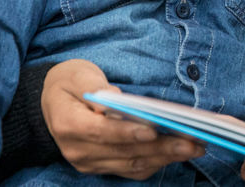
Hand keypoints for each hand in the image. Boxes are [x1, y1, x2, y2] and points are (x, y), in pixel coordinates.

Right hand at [41, 59, 202, 178]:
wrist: (49, 104)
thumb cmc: (68, 83)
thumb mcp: (78, 74)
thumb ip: (96, 87)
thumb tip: (119, 103)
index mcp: (69, 124)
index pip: (101, 132)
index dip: (128, 132)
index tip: (154, 129)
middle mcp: (78, 149)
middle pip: (124, 152)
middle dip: (162, 148)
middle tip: (193, 141)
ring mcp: (89, 162)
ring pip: (132, 164)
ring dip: (165, 157)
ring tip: (195, 147)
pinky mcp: (100, 167)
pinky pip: (131, 169)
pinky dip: (156, 162)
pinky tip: (177, 153)